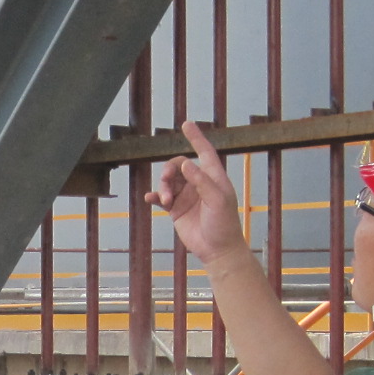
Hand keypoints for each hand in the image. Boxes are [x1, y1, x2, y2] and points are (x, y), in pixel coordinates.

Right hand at [147, 122, 247, 265]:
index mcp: (213, 178)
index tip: (187, 124)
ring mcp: (186, 196)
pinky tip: (150, 199)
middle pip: (178, 166)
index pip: (204, 152)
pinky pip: (161, 197)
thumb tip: (185, 164)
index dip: (196, 138)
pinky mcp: (176, 209)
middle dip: (169, 172)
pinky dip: (155, 196)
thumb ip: (202, 181)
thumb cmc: (224, 224)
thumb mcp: (217, 201)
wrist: (217, 250)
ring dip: (163, 187)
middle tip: (166, 187)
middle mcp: (198, 184)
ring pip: (168, 181)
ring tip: (166, 200)